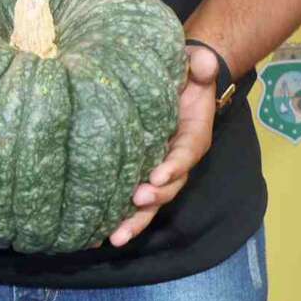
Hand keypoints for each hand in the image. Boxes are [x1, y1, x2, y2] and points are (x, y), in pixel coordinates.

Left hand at [109, 42, 227, 246]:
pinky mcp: (140, 172)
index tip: (158, 174)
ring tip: (115, 236)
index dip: (174, 165)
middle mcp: (177, 160)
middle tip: (136, 201)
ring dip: (134, 219)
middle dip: (153, 198)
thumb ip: (201, 67)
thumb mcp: (197, 67)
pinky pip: (132, 198)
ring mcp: (158, 169)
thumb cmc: (187, 76)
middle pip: (169, 186)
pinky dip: (119, 216)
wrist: (178, 85)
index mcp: (193, 137)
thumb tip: (202, 65)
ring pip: (150, 200)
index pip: (186, 154)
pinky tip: (98, 233)